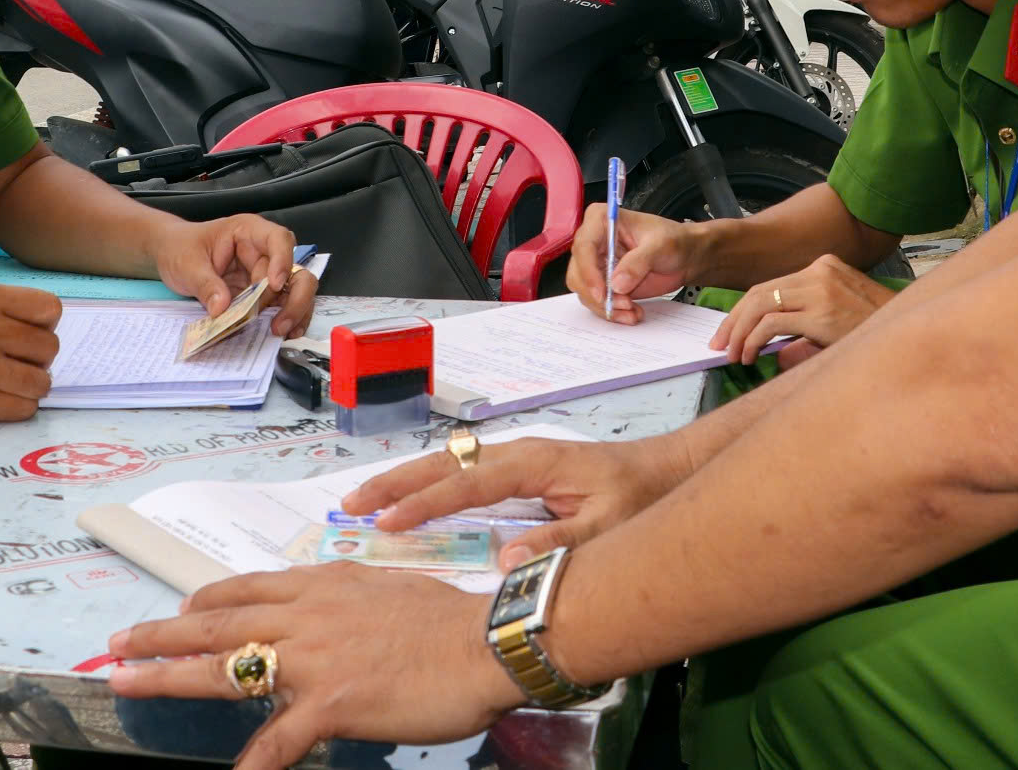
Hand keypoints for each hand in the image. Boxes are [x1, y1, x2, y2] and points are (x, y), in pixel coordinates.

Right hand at [0, 284, 60, 422]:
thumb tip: (39, 326)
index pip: (50, 309)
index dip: (44, 325)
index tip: (30, 334)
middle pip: (49, 348)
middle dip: (37, 358)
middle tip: (15, 362)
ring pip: (41, 382)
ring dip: (29, 386)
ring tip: (6, 383)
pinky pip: (22, 409)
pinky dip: (15, 408)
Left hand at [108, 565, 516, 769]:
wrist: (484, 641)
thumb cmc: (448, 619)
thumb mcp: (386, 590)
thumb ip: (346, 602)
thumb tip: (330, 609)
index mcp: (322, 586)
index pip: (245, 589)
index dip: (202, 601)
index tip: (176, 609)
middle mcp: (307, 614)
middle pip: (216, 621)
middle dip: (160, 632)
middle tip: (117, 643)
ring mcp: (315, 658)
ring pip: (225, 666)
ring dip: (169, 676)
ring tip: (127, 684)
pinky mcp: (333, 702)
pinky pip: (280, 738)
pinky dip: (255, 761)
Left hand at [152, 214, 312, 337]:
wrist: (172, 255)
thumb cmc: (181, 248)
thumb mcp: (187, 264)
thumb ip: (205, 284)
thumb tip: (221, 309)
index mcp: (248, 232)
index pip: (278, 239)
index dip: (282, 260)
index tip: (274, 285)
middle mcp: (264, 252)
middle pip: (295, 270)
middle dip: (295, 297)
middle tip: (279, 323)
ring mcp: (265, 274)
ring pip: (295, 290)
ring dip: (293, 312)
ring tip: (280, 331)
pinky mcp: (261, 294)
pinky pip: (281, 305)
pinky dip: (285, 319)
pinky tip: (284, 332)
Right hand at [341, 431, 686, 570]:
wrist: (664, 471)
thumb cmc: (639, 496)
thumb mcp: (607, 525)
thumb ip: (559, 542)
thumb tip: (505, 562)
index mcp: (532, 462)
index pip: (465, 483)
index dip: (424, 504)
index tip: (388, 522)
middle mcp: (516, 454)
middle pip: (444, 464)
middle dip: (397, 482)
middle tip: (353, 502)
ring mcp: (515, 460)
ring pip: (449, 465)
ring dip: (408, 481)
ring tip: (366, 501)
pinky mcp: (519, 471)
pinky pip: (463, 474)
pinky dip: (430, 485)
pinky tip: (412, 502)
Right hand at [565, 206, 702, 323]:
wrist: (685, 257)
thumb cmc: (674, 240)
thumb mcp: (661, 245)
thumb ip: (639, 262)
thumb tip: (617, 284)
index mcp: (602, 220)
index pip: (584, 246)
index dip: (588, 272)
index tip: (602, 293)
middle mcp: (594, 242)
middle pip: (578, 273)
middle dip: (599, 295)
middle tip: (625, 305)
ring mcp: (597, 264)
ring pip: (585, 291)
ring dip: (607, 307)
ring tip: (633, 311)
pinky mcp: (604, 282)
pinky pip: (598, 301)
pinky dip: (613, 312)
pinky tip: (632, 313)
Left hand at [710, 254, 890, 365]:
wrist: (909, 336)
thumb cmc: (875, 332)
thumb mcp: (837, 321)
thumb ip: (804, 327)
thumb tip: (775, 352)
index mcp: (823, 266)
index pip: (770, 285)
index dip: (744, 310)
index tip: (729, 332)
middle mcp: (819, 271)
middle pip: (759, 292)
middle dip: (733, 320)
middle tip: (719, 344)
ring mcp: (820, 289)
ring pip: (760, 304)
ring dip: (739, 332)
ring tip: (731, 355)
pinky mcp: (820, 313)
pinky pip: (771, 323)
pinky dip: (753, 341)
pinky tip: (750, 357)